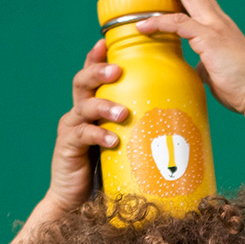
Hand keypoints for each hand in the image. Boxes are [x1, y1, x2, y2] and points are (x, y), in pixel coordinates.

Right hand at [47, 39, 129, 210]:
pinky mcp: (67, 148)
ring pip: (84, 107)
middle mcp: (78, 113)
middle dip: (99, 71)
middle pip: (82, 82)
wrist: (78, 203)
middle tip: (118, 69)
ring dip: (104, 105)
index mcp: (90, 108)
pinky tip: (113, 140)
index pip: (93, 75)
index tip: (107, 40)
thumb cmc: (106, 172)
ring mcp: (71, 129)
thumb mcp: (124, 144)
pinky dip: (98, 135)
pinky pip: (82, 135)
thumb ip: (138, 129)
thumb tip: (176, 121)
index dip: (97, 57)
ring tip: (122, 113)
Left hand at [135, 0, 244, 114]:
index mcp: (220, 26)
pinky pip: (180, 23)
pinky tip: (144, 25)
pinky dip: (160, 21)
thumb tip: (194, 66)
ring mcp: (215, 28)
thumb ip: (204, 62)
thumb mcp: (216, 70)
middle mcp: (218, 21)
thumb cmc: (240, 86)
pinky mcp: (210, 40)